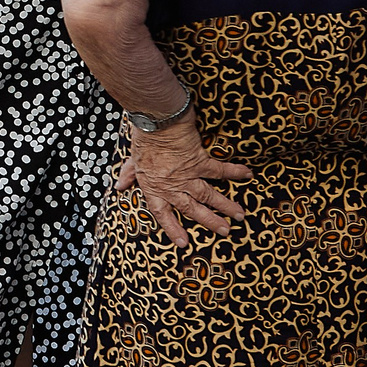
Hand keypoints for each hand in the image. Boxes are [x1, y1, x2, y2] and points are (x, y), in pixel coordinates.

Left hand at [121, 119, 251, 249]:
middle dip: (210, 221)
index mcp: (155, 188)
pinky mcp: (199, 162)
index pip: (162, 214)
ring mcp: (187, 176)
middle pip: (193, 209)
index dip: (172, 229)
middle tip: (225, 231)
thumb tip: (119, 186)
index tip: (183, 243)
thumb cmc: (143, 140)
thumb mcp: (132, 160)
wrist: (156, 123)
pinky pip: (220, 170)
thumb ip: (128, 175)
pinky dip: (234, 172)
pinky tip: (247, 175)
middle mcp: (172, 186)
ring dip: (225, 206)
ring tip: (239, 215)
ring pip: (209, 195)